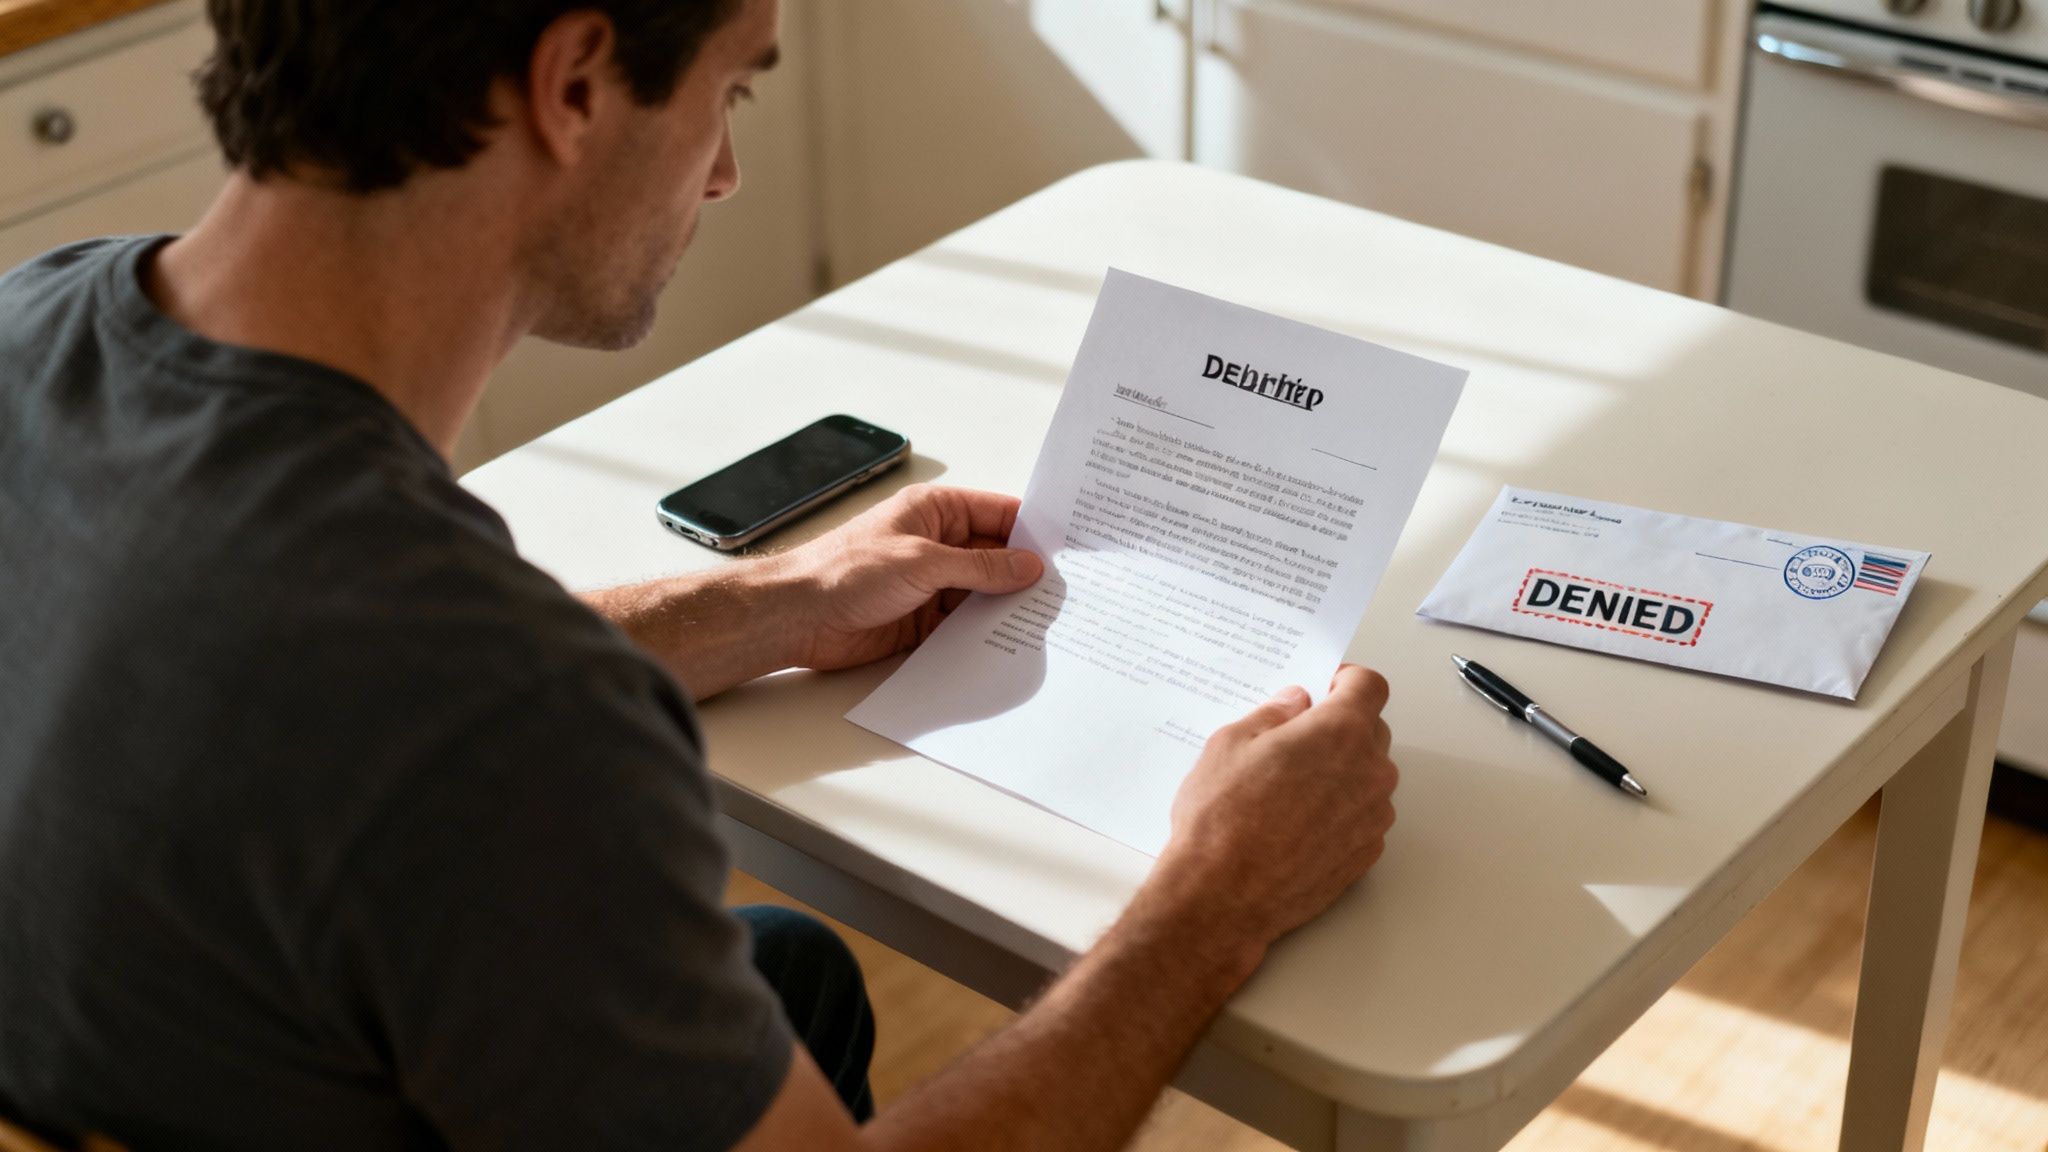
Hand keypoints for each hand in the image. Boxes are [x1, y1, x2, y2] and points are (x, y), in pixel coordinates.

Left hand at [776, 483, 1044, 671]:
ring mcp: (931, 585)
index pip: (999, 513)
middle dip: (1027, 573)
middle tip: (1070, 592)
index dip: (1034, 529)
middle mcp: (937, 545)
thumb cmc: (844, 570)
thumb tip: (1027, 566)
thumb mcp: (923, 561)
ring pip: (984, 594)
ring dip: (1007, 608)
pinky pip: (964, 627)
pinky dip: (985, 635)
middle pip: (997, 557)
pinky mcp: (923, 622)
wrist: (796, 617)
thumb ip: (980, 566)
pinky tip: (1011, 644)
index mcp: (936, 512)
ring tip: (1049, 621)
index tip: (1072, 546)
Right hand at [1159, 664, 1397, 949]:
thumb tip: (1294, 704)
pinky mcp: (1366, 854)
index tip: (1325, 686)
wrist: (1223, 897)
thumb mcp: (1230, 744)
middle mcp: (1369, 772)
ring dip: (1341, 771)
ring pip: (1368, 776)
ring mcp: (1372, 816)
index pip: (1369, 685)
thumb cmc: (1223, 821)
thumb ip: (1272, 715)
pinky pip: (1362, 815)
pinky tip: (1297, 822)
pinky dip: (1340, 810)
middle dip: (1340, 726)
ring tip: (1290, 788)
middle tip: (1295, 738)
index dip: (1346, 680)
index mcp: (1339, 733)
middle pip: (1372, 730)